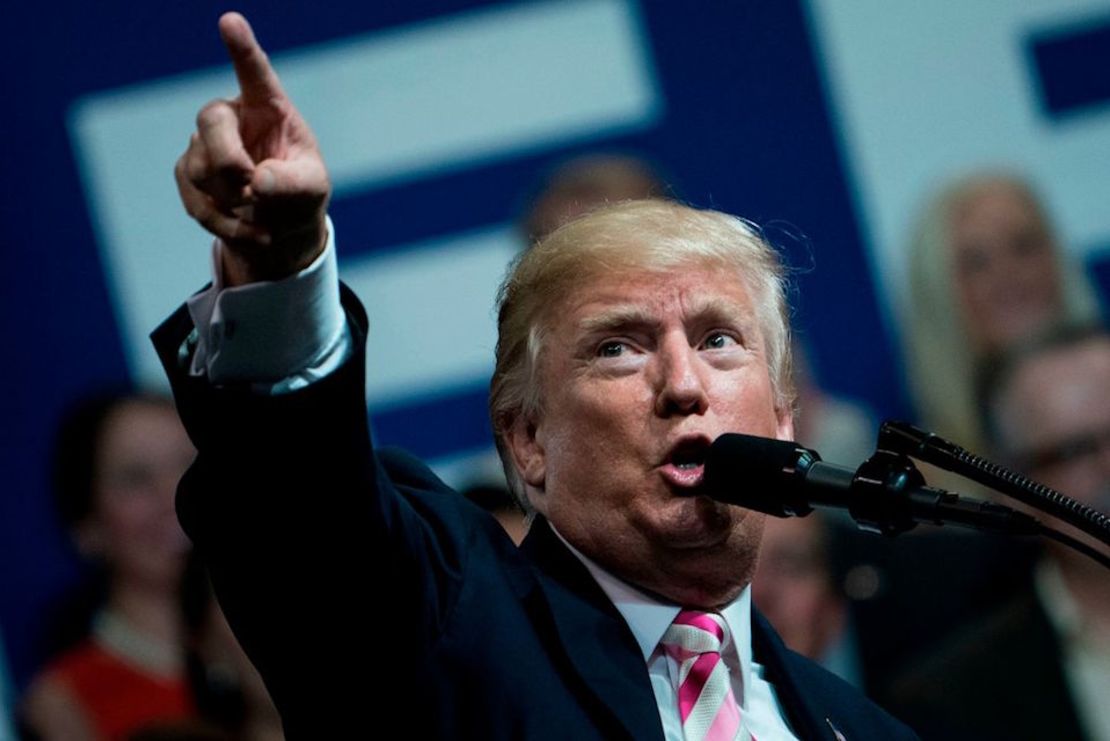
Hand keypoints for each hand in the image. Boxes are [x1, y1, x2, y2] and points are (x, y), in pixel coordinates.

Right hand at [175, 12, 329, 285]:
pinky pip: (195, 200)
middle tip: (251, 188)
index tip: (230, 21)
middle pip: (210, 120)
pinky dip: (226, 224)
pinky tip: (254, 232)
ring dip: (232, 200)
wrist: (280, 227)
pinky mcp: (189, 174)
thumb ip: (293, 183)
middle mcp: (233, 118)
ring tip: (260, 211)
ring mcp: (205, 144)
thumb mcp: (312, 190)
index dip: (242, 49)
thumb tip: (257, 182)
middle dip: (229, 161)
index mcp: (269, 107)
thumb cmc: (300, 194)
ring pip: (199, 167)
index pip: (254, 73)